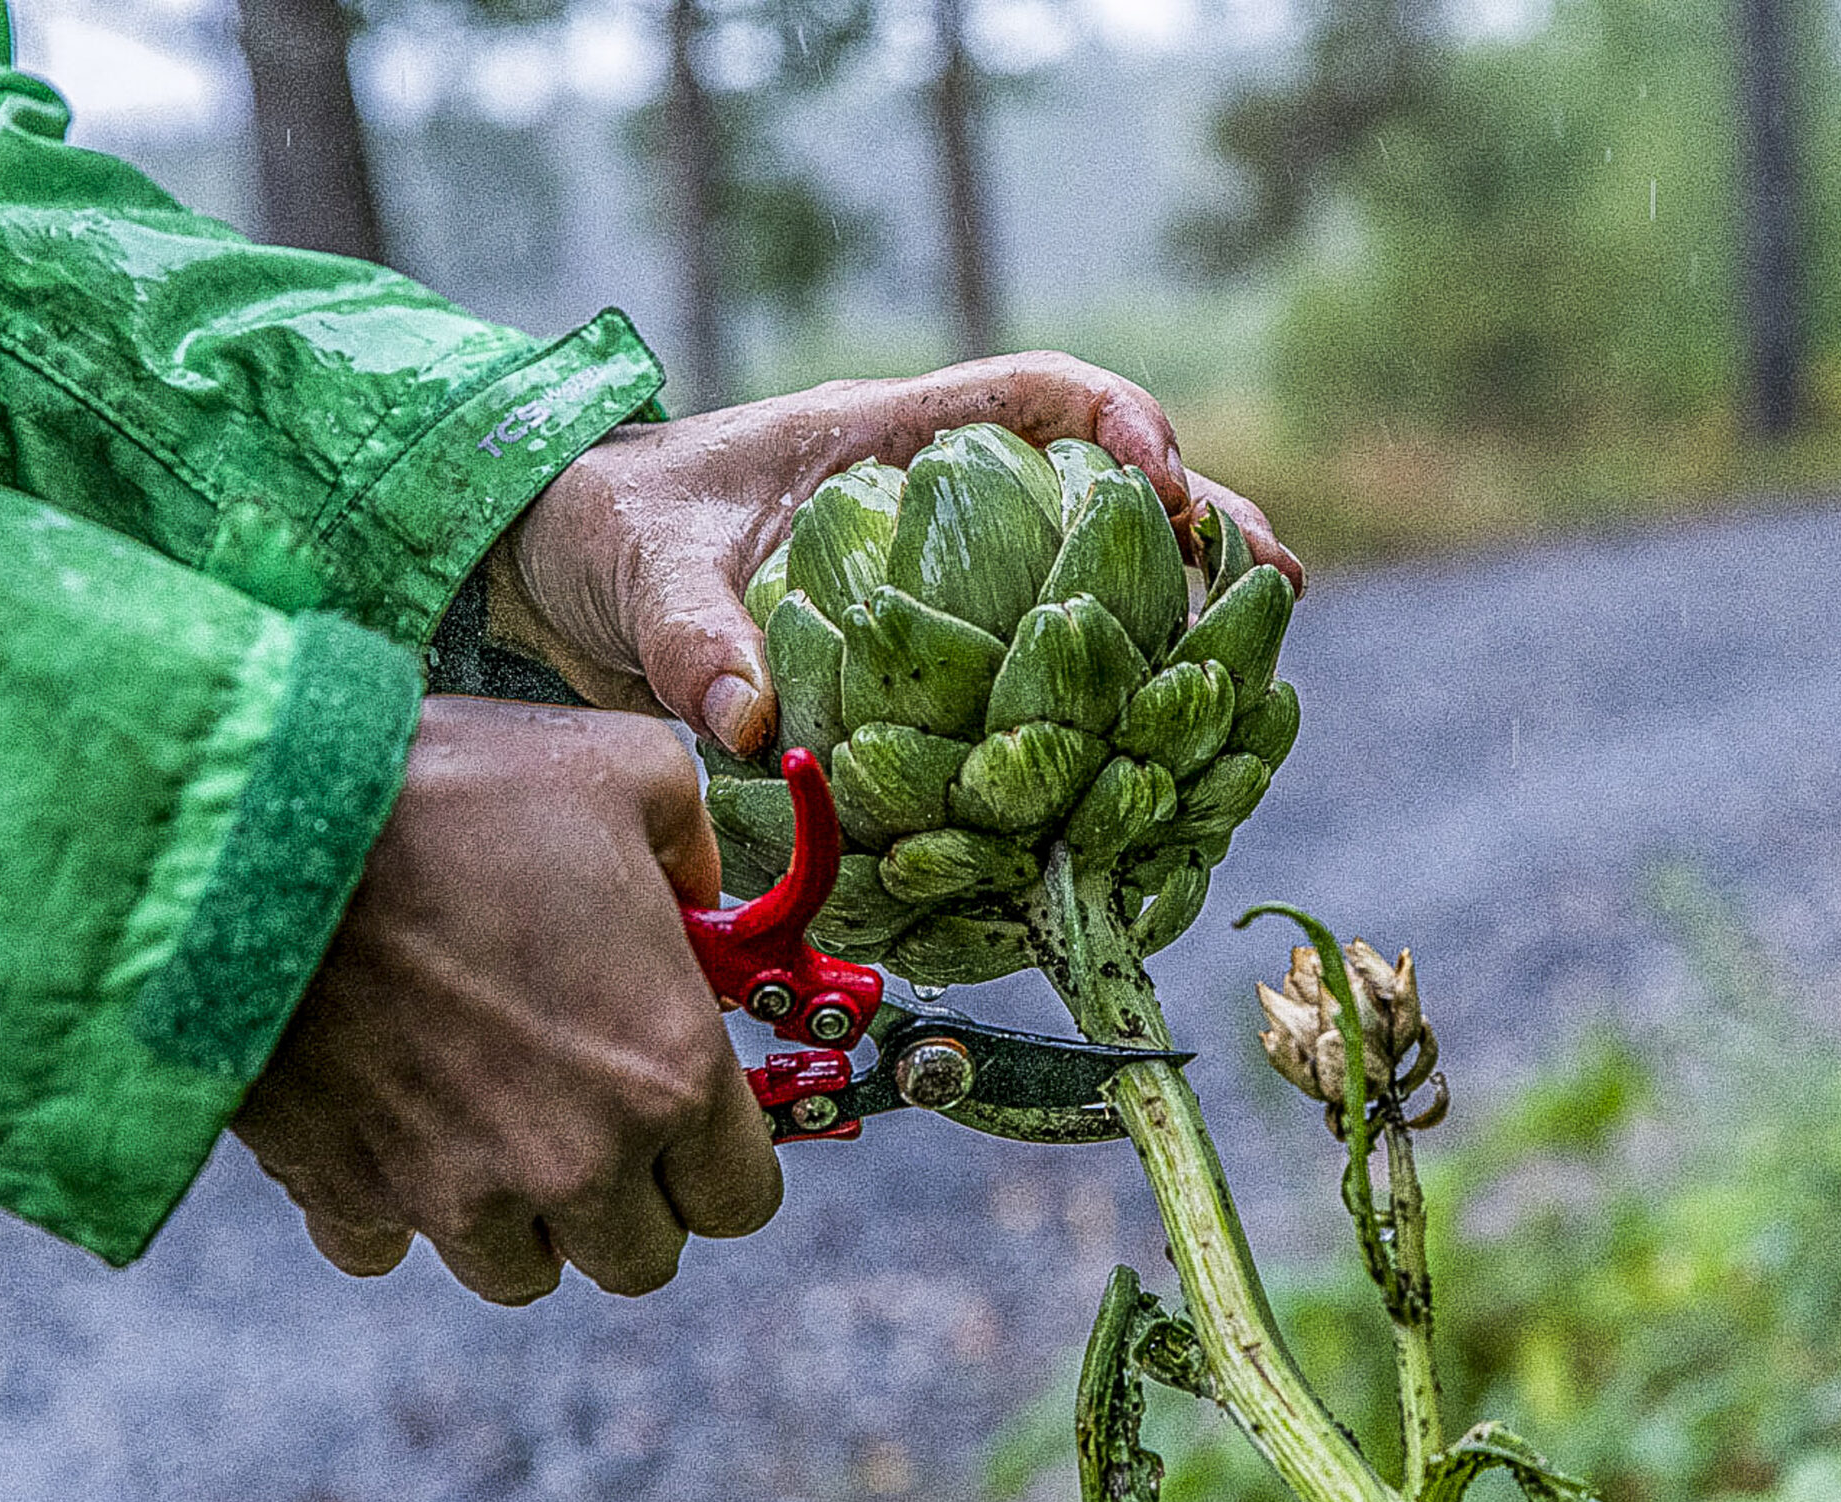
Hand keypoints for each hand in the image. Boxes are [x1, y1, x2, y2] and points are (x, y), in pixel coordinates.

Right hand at [232, 696, 779, 1302]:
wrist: (254, 828)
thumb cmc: (456, 791)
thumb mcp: (629, 769)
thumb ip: (692, 845)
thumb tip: (699, 890)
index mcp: (670, 1072)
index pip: (742, 1200)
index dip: (723, 1158)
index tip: (691, 1112)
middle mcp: (578, 1161)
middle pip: (640, 1258)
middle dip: (630, 1199)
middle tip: (594, 1115)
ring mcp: (458, 1193)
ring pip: (520, 1273)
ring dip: (519, 1215)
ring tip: (490, 1115)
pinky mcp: (347, 1194)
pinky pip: (387, 1249)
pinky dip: (393, 1205)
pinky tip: (388, 1122)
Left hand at [486, 351, 1305, 755]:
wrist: (564, 576)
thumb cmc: (605, 532)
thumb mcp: (635, 567)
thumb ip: (686, 632)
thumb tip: (749, 722)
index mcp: (887, 439)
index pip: (1033, 395)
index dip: (1114, 418)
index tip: (1162, 472)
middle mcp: (939, 506)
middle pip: (1099, 496)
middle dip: (1196, 529)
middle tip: (1276, 585)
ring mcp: (943, 586)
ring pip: (1087, 587)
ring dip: (1171, 625)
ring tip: (1254, 682)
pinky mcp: (929, 662)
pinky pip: (1030, 674)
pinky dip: (1093, 709)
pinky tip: (1145, 766)